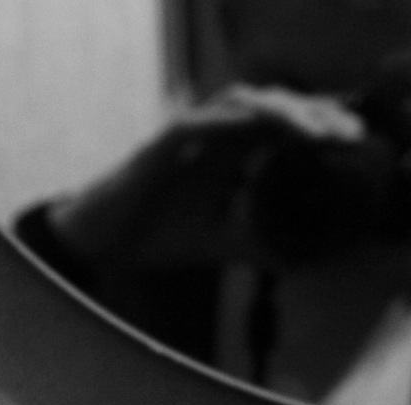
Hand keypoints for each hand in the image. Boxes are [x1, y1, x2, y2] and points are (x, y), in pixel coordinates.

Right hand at [45, 84, 366, 270]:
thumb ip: (256, 236)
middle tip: (343, 135)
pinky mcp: (158, 147)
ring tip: (310, 131)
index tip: (352, 142)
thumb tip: (299, 254)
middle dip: (313, 114)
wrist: (99, 248)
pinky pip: (194, 124)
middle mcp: (214, 137)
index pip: (285, 125)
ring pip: (241, 104)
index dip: (320, 126)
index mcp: (231, 153)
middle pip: (273, 106)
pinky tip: (253, 127)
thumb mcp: (219, 240)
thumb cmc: (154, 237)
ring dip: (279, 112)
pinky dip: (224, 123)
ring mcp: (186, 138)